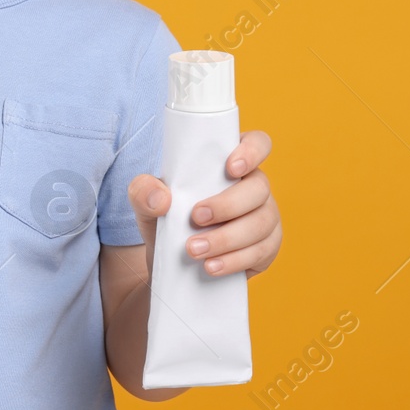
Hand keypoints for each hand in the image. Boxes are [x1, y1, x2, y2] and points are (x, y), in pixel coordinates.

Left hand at [127, 130, 281, 279]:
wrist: (172, 260)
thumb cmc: (166, 216)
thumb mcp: (146, 201)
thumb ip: (143, 190)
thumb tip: (160, 198)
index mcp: (231, 162)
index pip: (258, 143)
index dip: (252, 151)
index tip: (231, 168)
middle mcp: (254, 186)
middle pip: (259, 188)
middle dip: (228, 205)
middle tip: (196, 217)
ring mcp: (265, 217)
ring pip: (261, 223)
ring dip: (226, 238)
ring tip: (193, 250)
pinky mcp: (266, 248)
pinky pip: (261, 252)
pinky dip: (234, 260)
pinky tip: (211, 266)